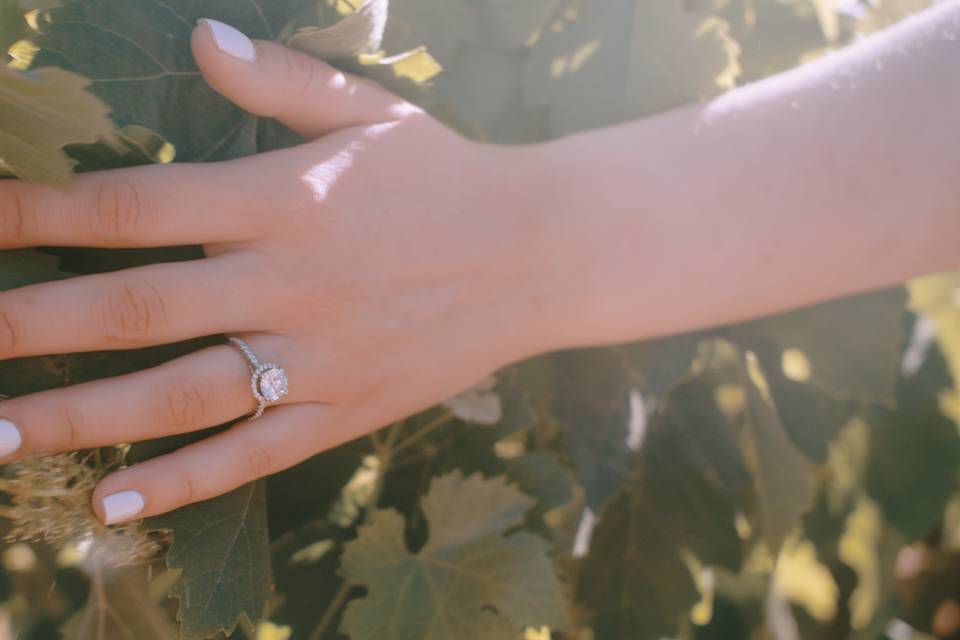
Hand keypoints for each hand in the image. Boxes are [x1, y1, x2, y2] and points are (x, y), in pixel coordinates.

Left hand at [0, 19, 560, 523]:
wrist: (538, 254)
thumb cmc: (447, 176)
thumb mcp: (372, 112)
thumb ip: (280, 80)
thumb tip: (198, 36)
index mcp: (287, 200)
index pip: (134, 205)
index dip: (37, 211)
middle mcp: (292, 283)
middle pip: (134, 308)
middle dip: (27, 324)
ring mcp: (320, 359)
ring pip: (179, 396)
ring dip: (76, 417)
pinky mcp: (348, 411)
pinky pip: (255, 454)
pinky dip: (182, 483)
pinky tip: (109, 505)